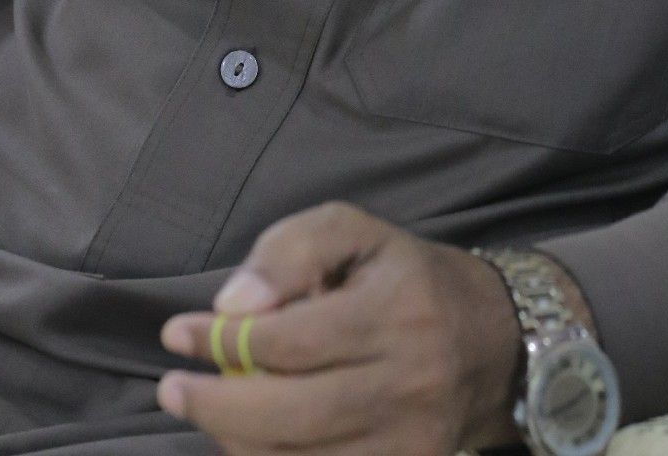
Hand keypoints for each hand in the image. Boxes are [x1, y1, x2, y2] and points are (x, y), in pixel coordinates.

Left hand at [157, 200, 524, 453]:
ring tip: (208, 408)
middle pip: (290, 415)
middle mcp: (408, 381)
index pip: (291, 340)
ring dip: (236, 439)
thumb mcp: (357, 232)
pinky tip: (250, 437)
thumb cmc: (406, 276)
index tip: (178, 333)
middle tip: (171, 388)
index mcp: (397, 310)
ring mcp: (410, 440)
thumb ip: (293, 249)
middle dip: (215, 406)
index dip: (221, 341)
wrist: (495, 341)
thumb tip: (232, 305)